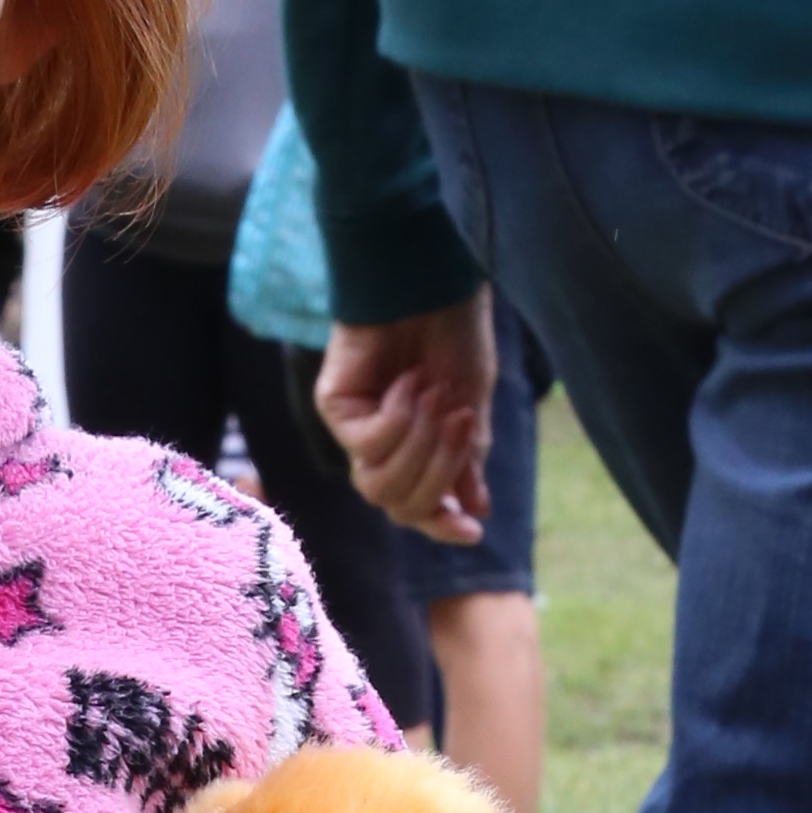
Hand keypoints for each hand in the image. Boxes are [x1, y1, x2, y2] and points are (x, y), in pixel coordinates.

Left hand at [319, 297, 496, 544]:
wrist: (434, 282)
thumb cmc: (454, 334)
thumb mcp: (473, 402)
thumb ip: (468, 458)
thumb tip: (476, 510)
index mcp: (418, 451)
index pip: (421, 511)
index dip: (443, 527)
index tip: (474, 530)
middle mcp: (383, 448)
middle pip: (402, 506)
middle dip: (439, 472)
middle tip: (462, 421)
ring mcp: (356, 430)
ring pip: (380, 486)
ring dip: (420, 447)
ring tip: (438, 398)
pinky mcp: (335, 407)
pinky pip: (367, 445)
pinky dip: (397, 419)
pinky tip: (409, 383)